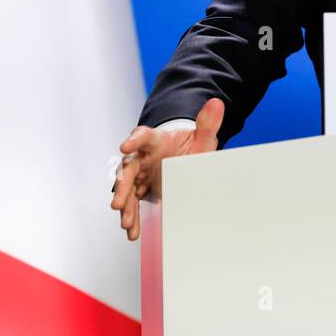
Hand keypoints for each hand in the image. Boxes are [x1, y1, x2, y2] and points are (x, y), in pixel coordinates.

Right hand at [110, 98, 224, 240]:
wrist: (184, 159)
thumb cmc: (190, 146)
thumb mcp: (202, 137)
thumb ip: (208, 122)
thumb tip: (217, 104)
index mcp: (155, 140)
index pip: (142, 136)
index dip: (133, 141)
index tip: (125, 147)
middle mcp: (143, 156)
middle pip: (127, 169)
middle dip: (122, 186)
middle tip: (118, 202)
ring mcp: (139, 174)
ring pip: (127, 189)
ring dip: (126, 206)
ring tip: (126, 223)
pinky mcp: (140, 189)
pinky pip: (133, 203)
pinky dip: (132, 217)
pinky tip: (132, 231)